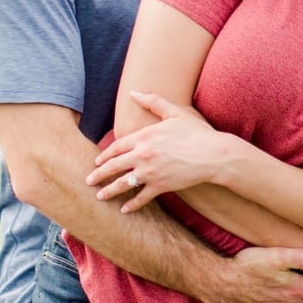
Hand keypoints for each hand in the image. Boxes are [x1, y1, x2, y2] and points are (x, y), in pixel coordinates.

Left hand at [88, 91, 231, 211]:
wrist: (213, 154)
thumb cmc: (196, 132)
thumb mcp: (174, 113)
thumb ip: (152, 102)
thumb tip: (134, 92)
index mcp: (144, 136)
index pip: (116, 146)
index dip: (104, 155)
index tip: (97, 161)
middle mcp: (143, 154)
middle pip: (113, 166)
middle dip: (99, 174)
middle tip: (89, 180)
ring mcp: (150, 172)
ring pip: (123, 184)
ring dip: (109, 191)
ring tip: (100, 196)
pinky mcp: (161, 186)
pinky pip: (141, 198)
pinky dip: (131, 205)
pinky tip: (124, 210)